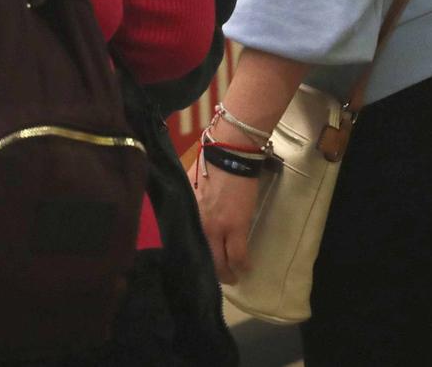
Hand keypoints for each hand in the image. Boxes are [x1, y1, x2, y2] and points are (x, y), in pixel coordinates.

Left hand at [187, 156, 259, 283]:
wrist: (229, 153)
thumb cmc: (208, 164)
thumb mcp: (189, 188)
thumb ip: (189, 206)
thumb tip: (188, 215)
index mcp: (185, 217)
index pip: (186, 248)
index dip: (193, 261)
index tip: (199, 266)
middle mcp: (197, 227)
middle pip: (203, 260)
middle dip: (212, 273)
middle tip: (219, 276)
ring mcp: (217, 228)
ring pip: (221, 262)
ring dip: (228, 273)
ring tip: (233, 276)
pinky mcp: (237, 226)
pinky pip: (239, 255)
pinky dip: (243, 265)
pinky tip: (246, 269)